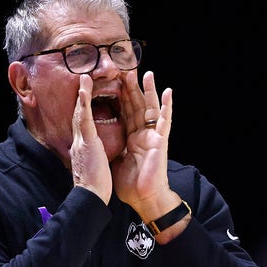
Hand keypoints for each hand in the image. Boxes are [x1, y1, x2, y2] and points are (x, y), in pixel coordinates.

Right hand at [70, 74, 112, 204]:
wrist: (91, 197)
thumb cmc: (94, 185)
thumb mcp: (92, 165)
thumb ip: (91, 156)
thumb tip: (92, 153)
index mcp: (82, 147)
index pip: (83, 124)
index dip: (83, 109)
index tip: (84, 96)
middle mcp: (79, 141)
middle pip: (79, 114)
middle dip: (80, 97)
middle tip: (82, 80)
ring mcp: (81, 141)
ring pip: (80, 113)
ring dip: (82, 94)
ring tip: (84, 78)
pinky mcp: (87, 143)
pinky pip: (85, 120)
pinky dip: (84, 103)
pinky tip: (84, 90)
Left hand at [111, 71, 174, 216]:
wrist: (142, 199)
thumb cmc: (130, 184)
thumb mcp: (115, 159)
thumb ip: (111, 145)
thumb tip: (98, 138)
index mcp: (130, 138)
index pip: (123, 112)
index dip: (119, 96)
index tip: (113, 80)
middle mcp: (141, 134)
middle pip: (135, 105)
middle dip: (131, 87)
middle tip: (126, 68)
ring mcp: (152, 136)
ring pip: (149, 108)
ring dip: (148, 90)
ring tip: (146, 72)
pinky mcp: (160, 141)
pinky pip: (165, 121)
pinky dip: (167, 106)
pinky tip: (168, 92)